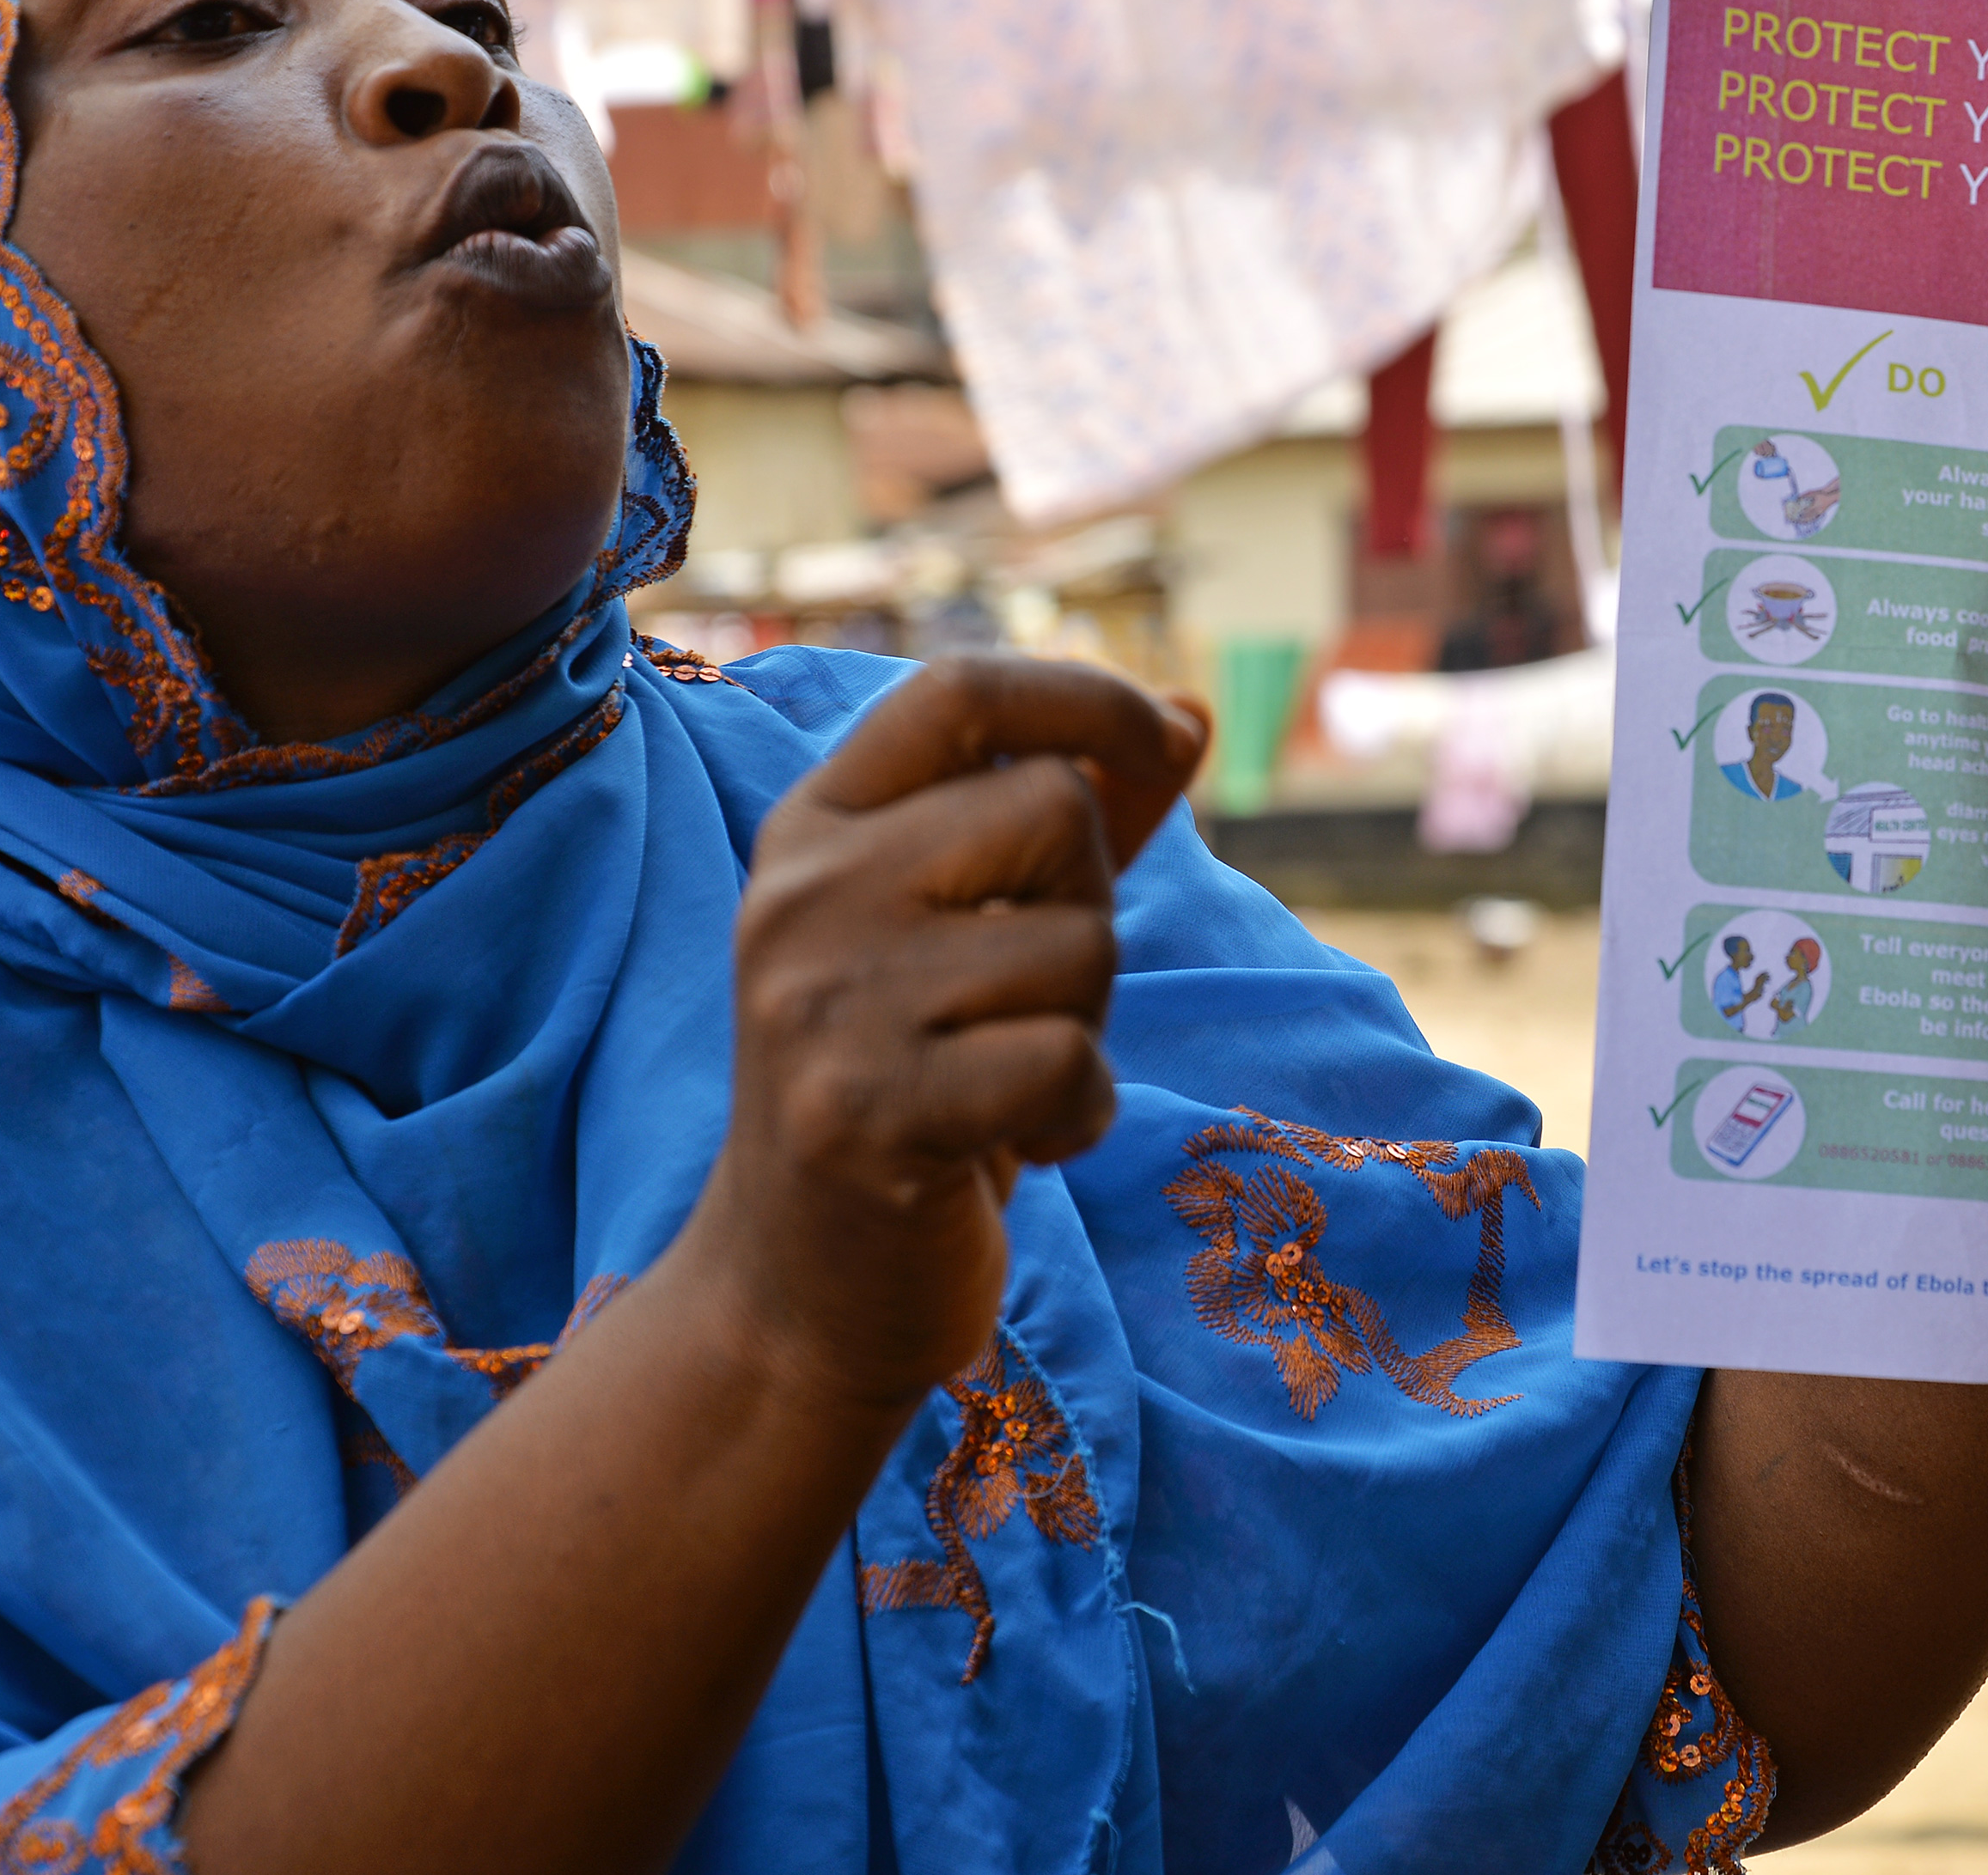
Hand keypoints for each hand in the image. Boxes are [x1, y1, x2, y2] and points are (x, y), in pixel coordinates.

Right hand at [692, 657, 1208, 1413]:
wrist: (797, 1294)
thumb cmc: (916, 1091)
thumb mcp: (980, 937)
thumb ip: (1074, 824)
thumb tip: (1190, 714)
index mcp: (817, 828)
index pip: (960, 692)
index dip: (1085, 696)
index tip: (1161, 736)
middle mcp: (803, 895)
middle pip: (1053, 807)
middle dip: (1091, 905)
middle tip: (1026, 1002)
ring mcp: (823, 1003)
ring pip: (1078, 941)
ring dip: (1086, 1024)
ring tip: (1001, 1081)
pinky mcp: (866, 1114)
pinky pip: (1068, 1059)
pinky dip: (1080, 1112)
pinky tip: (1015, 1146)